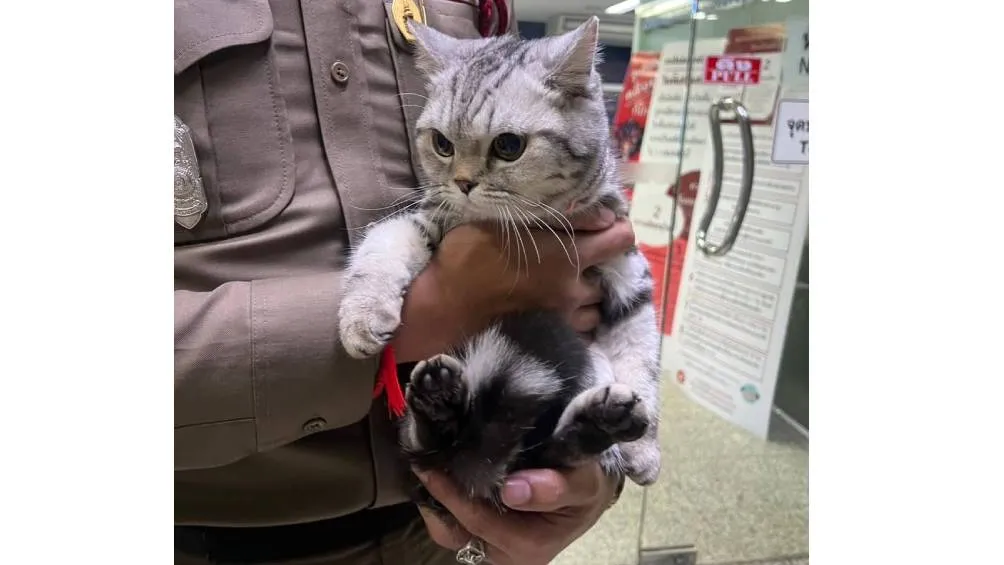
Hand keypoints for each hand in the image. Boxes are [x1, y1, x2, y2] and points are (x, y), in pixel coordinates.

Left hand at [416, 464, 620, 564]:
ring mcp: (493, 548)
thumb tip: (514, 490)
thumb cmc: (588, 485)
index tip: (430, 465)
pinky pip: (452, 524)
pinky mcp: (484, 536)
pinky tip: (442, 472)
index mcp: (531, 547)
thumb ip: (556, 487)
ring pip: (449, 529)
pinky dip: (443, 500)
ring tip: (429, 464)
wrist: (590, 490)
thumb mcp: (585, 483)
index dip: (452, 494)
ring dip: (437, 499)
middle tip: (423, 458)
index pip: (478, 521)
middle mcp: (507, 555)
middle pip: (455, 530)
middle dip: (439, 495)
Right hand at [437, 208, 631, 318]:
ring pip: (596, 307)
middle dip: (600, 266)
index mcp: (569, 255)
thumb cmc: (470, 254)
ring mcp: (563, 317)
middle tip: (579, 256)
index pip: (622, 239)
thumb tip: (606, 216)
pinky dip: (575, 318)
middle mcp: (574, 289)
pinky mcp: (550, 337)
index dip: (617, 228)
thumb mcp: (509, 218)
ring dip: (588, 296)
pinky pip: (579, 330)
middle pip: (610, 276)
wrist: (445, 305)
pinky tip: (556, 307)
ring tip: (568, 285)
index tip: (603, 226)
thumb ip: (563, 216)